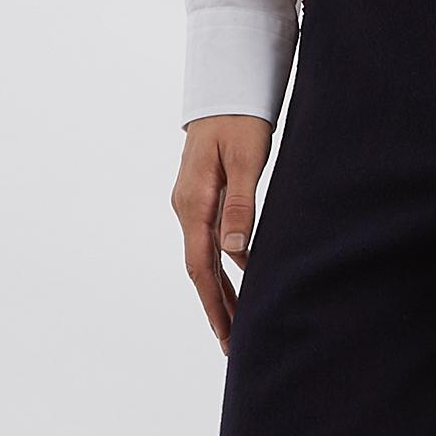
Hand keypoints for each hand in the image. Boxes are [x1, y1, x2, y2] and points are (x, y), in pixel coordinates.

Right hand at [174, 114, 274, 352]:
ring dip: (223, 290)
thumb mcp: (247, 159)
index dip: (215, 304)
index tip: (228, 335)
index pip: (201, 266)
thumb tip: (235, 250)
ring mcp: (192, 203)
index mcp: (194, 203)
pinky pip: (211, 241)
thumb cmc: (240, 120)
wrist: (224, 89)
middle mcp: (187, 207)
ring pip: (205, 257)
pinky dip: (227, 265)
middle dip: (217, 308)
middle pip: (200, 270)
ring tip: (241, 323)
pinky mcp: (203, 197)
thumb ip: (242, 204)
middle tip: (234, 346)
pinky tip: (245, 279)